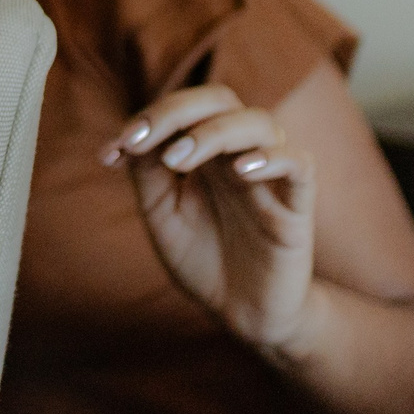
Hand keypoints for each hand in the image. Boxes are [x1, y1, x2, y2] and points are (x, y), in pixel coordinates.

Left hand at [102, 83, 320, 356]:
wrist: (243, 313)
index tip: (114, 150)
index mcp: (205, 152)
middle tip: (141, 141)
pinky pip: (299, 165)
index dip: (148, 117)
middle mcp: (238, 154)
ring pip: (261, 123)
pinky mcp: (297, 207)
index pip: (184, 108)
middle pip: (221, 99)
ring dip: (214, 132)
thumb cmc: (203, 258)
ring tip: (178, 160)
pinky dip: (272, 159)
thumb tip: (123, 141)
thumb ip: (148, 175)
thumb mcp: (163, 215)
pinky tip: (241, 170)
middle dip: (177, 111)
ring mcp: (270, 177)